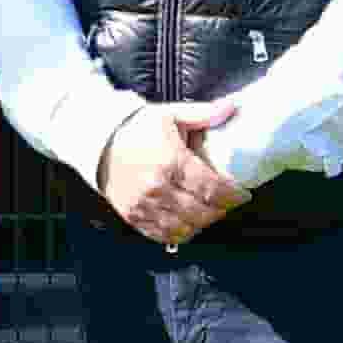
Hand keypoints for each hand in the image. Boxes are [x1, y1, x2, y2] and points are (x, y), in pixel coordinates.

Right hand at [97, 98, 252, 249]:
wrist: (98, 142)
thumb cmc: (136, 128)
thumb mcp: (171, 115)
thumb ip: (204, 114)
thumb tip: (234, 106)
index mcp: (171, 162)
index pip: (213, 189)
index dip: (233, 196)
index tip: (244, 194)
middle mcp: (158, 188)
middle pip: (202, 213)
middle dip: (222, 210)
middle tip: (229, 202)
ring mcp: (144, 206)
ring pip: (185, 228)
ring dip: (203, 223)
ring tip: (210, 211)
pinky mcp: (133, 217)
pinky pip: (164, 236)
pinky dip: (181, 232)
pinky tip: (189, 222)